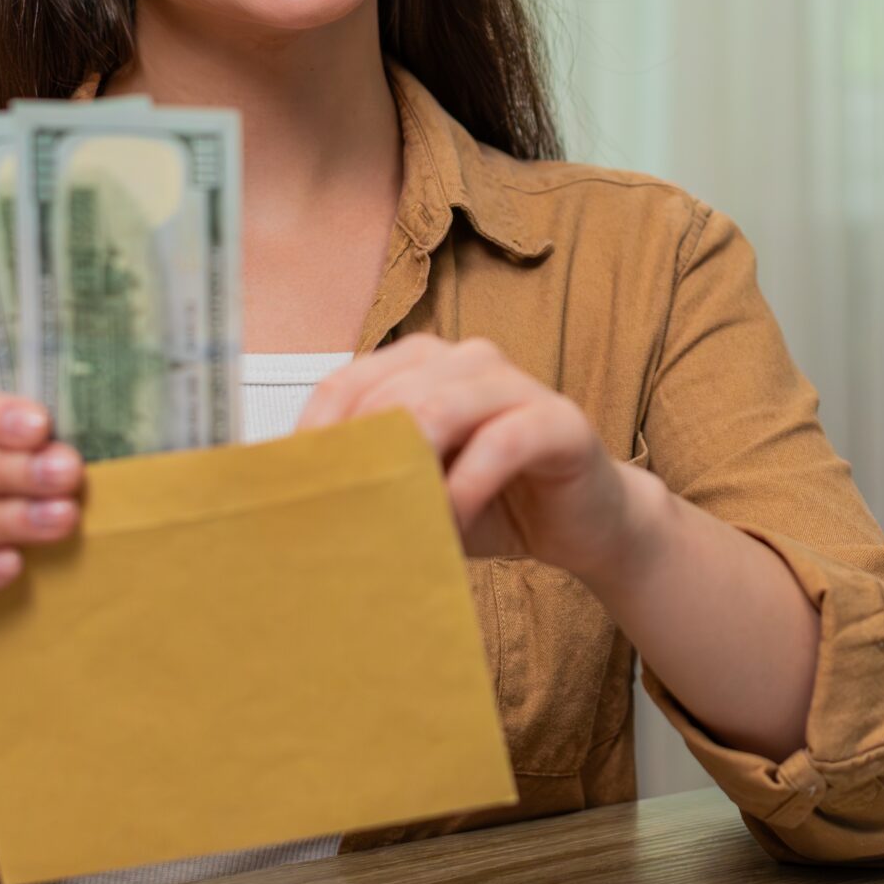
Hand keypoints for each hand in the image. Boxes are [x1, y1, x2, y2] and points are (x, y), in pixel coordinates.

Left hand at [294, 334, 665, 584]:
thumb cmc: (493, 502)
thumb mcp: (419, 490)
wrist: (585, 523)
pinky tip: (453, 522)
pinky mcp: (558, 421)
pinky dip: (467, 487)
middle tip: (346, 518)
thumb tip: (300, 508)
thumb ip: (373, 482)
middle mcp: (466, 360)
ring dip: (411, 472)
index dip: (316, 438)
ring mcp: (516, 384)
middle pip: (389, 395)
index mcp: (421, 365)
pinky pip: (502, 442)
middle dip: (362, 459)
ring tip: (399, 523)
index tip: (297, 494)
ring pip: (441, 406)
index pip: (346, 385)